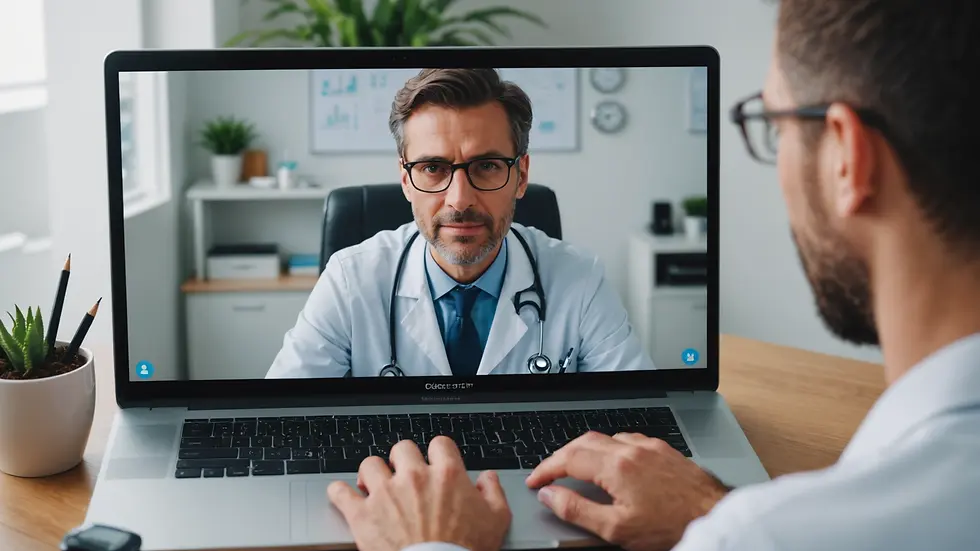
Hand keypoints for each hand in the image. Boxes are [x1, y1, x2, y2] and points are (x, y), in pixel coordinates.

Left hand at [327, 436, 511, 550]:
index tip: (434, 462)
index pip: (439, 444)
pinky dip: (339, 492)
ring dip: (372, 473)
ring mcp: (385, 494)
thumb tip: (487, 479)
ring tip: (374, 484)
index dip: (437, 452)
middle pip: (402, 448)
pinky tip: (343, 494)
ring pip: (370, 464)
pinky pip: (340, 492)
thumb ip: (493, 493)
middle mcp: (414, 478)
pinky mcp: (362, 515)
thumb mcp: (496, 521)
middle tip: (404, 474)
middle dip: (402, 460)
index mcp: (446, 475)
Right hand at [525, 432, 728, 550]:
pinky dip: (610, 448)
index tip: (536, 481)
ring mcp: (649, 447)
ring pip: (606, 438)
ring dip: (585, 450)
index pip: (568, 459)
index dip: (546, 469)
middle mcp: (631, 449)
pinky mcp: (664, 450)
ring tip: (576, 468)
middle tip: (550, 474)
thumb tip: (550, 496)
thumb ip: (577, 510)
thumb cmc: (671, 526)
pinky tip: (613, 462)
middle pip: (584, 441)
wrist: (715, 518)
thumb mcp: (616, 529)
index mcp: (616, 467)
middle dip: (561, 456)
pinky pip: (628, 440)